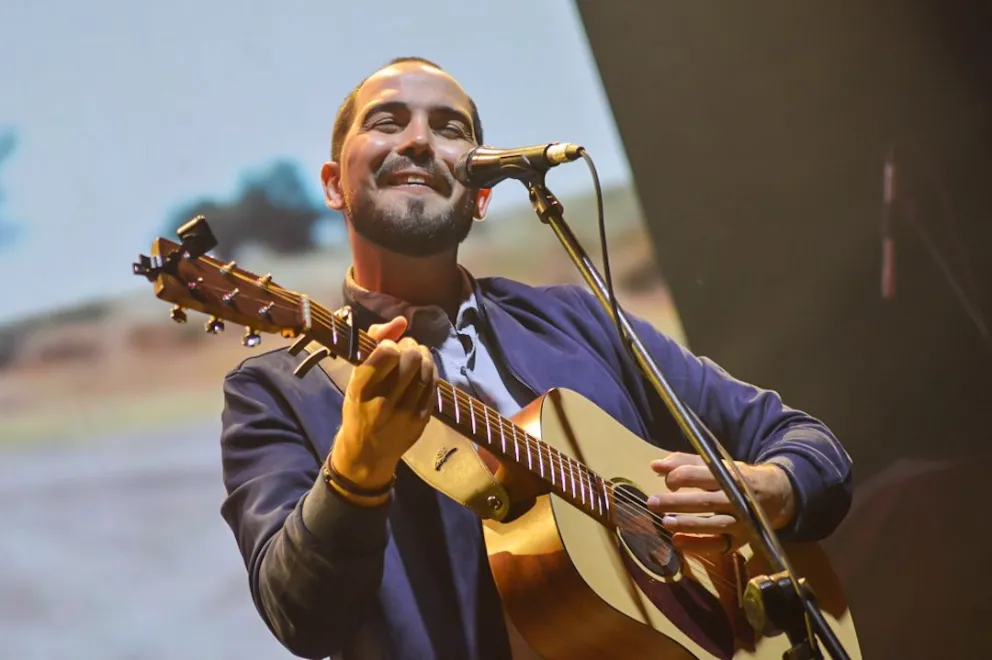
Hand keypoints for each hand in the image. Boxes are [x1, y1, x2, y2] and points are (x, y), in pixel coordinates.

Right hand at [329, 316, 437, 498]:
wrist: (367, 452)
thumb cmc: (358, 409)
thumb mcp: (355, 378)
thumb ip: (374, 344)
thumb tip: (401, 321)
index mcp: (361, 390)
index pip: (387, 352)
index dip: (390, 343)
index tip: (386, 349)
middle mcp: (384, 402)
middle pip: (412, 357)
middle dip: (410, 347)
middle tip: (404, 351)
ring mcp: (407, 412)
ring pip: (427, 369)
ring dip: (422, 357)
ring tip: (414, 359)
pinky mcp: (423, 419)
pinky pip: (434, 384)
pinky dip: (430, 372)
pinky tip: (422, 373)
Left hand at [646, 452, 795, 554]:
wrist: (775, 496)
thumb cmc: (735, 478)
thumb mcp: (715, 465)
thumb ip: (684, 463)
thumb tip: (655, 465)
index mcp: (729, 475)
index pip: (702, 474)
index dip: (680, 477)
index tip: (667, 481)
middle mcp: (736, 499)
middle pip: (705, 501)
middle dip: (677, 502)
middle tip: (653, 502)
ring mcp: (740, 521)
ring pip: (713, 524)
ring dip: (688, 524)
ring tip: (665, 522)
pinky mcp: (740, 540)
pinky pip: (719, 545)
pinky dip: (698, 545)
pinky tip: (677, 542)